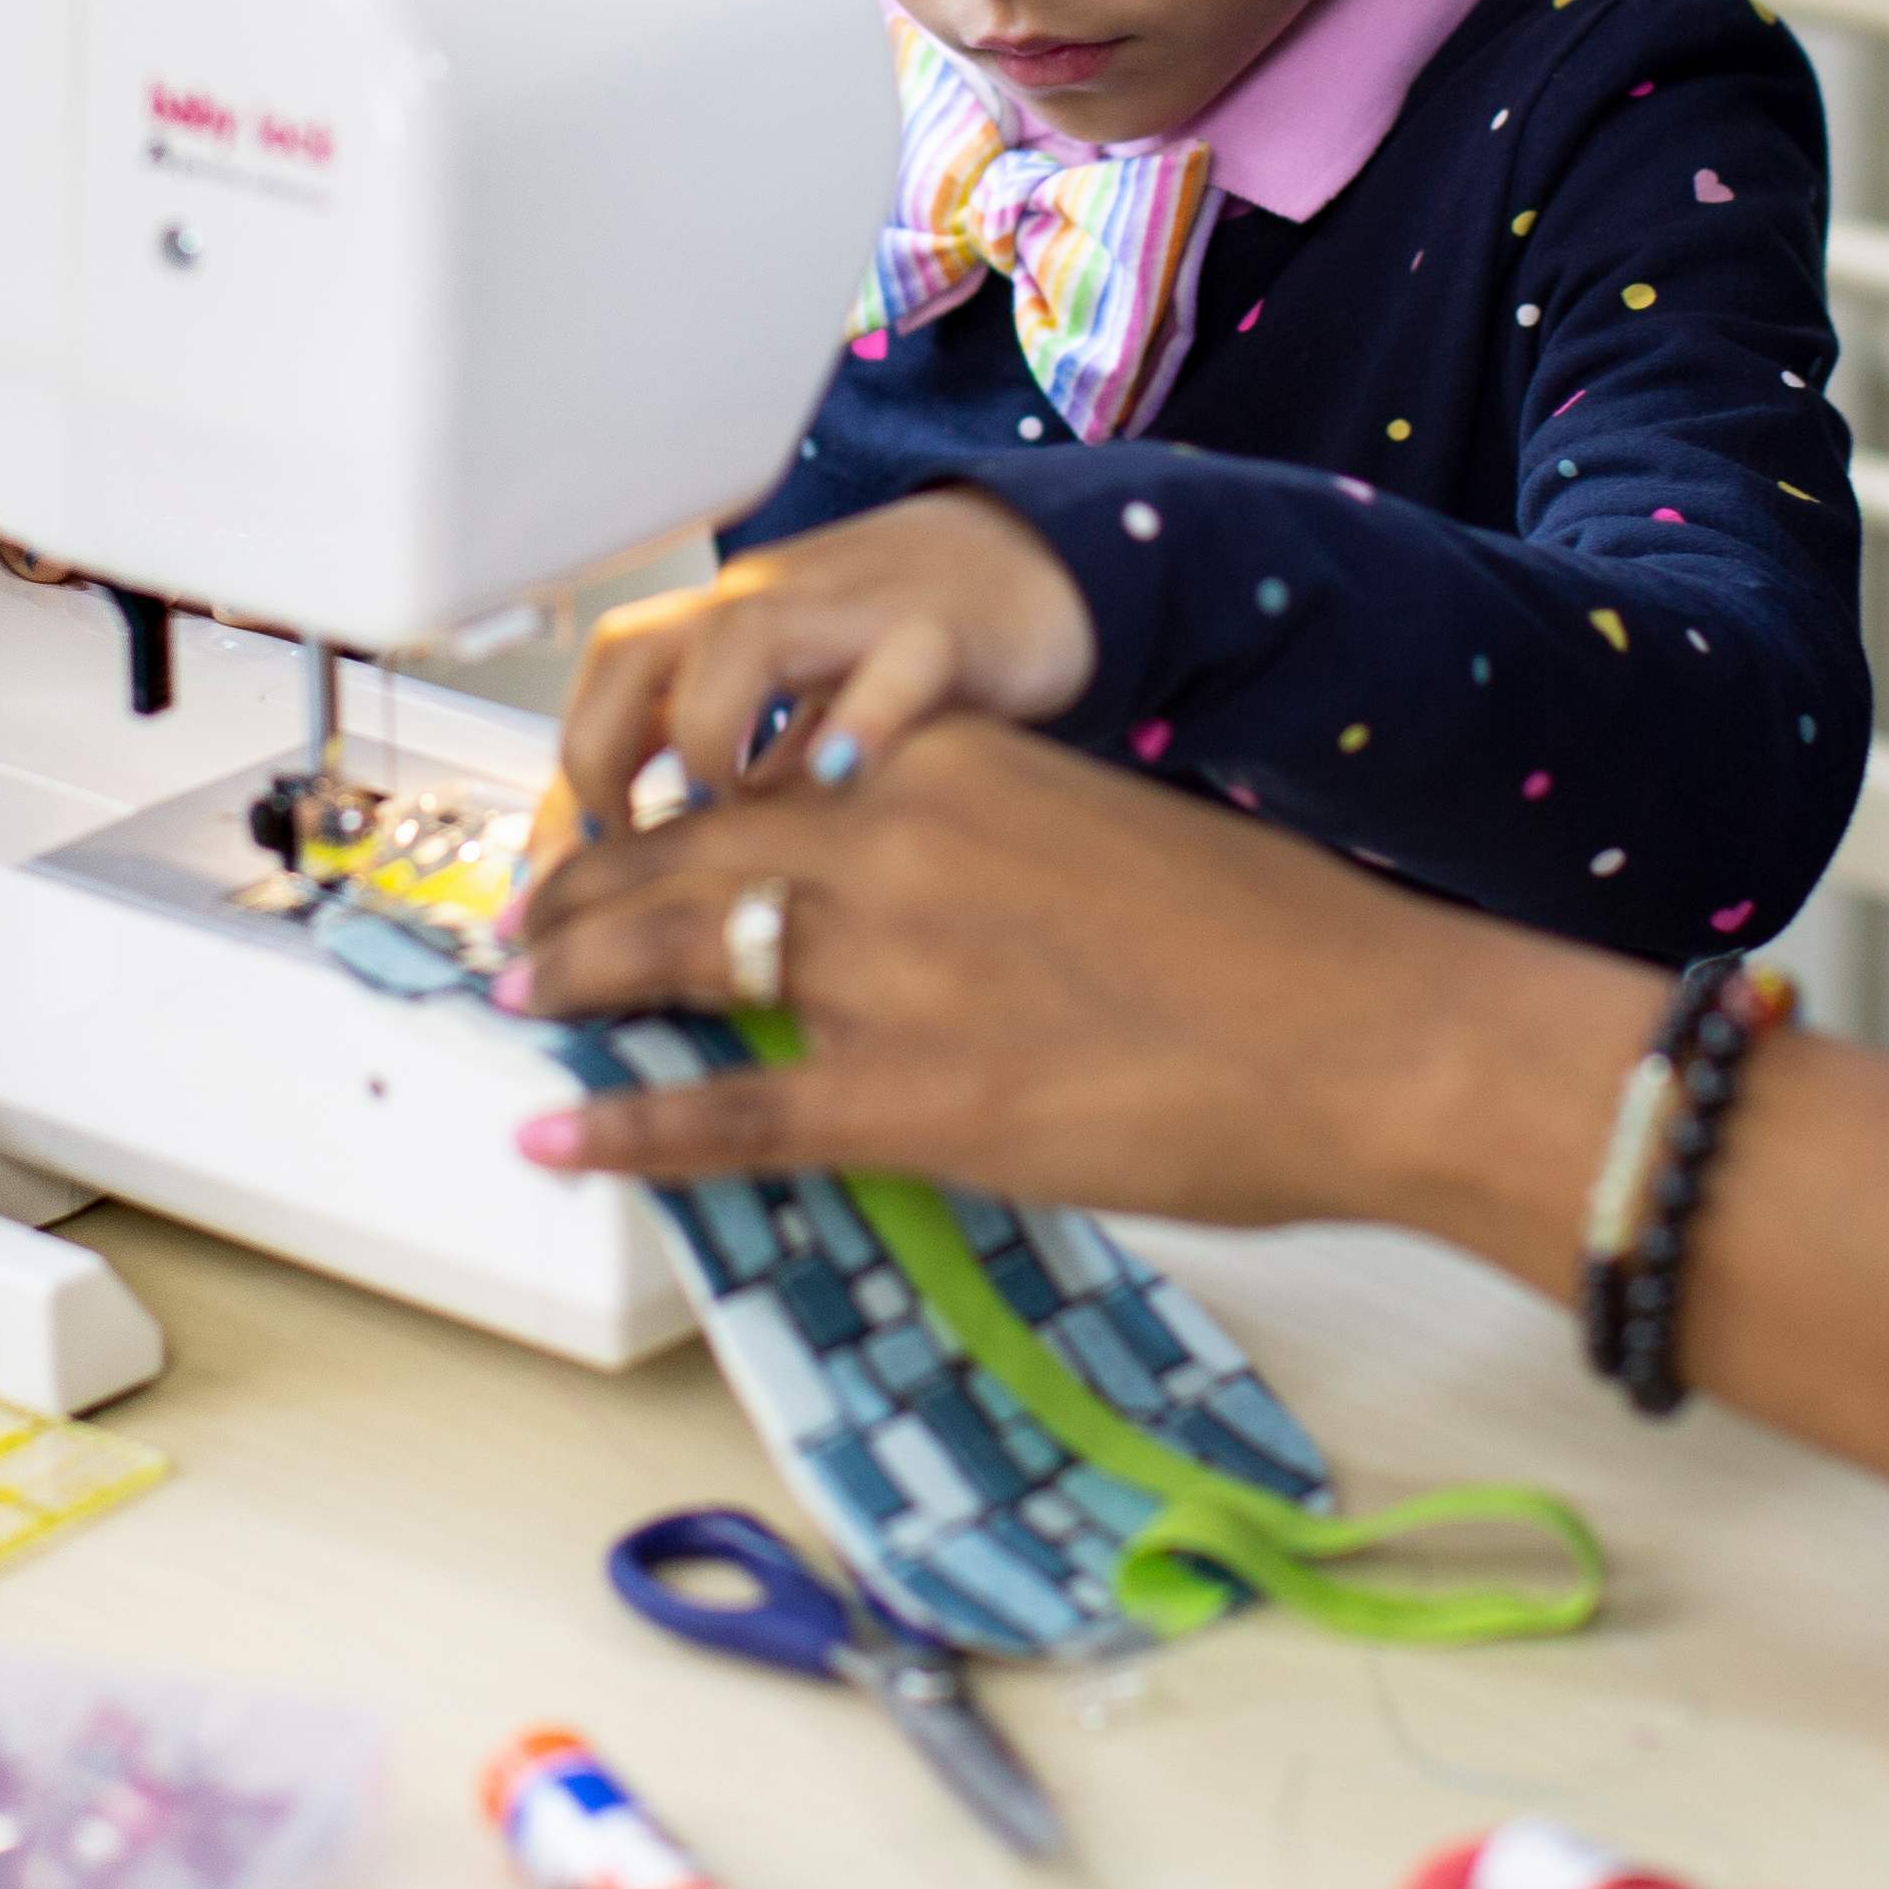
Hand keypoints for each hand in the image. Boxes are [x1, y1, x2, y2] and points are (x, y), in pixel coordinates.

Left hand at [504, 710, 1651, 1253]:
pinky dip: (624, 1124)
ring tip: (514, 990)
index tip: (618, 834)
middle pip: (686, 852)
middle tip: (522, 917)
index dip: (666, 816)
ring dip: (575, 976)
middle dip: (585, 889)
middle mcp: (895, 836)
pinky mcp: (908, 1095)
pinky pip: (726, 1112)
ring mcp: (889, 968)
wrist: (1373, 1034)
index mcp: (948, 759)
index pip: (759, 776)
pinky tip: (551, 1129)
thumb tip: (914, 885)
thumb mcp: (1101, 830)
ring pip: (679, 959)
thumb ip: (984, 835)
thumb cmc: (1273, 949)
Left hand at [553, 488, 1099, 827]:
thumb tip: (644, 878)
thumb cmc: (902, 648)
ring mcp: (854, 613)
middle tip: (621, 846)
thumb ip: (732, 775)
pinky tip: (844, 776)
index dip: (570, 773)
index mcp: (725, 629)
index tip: (568, 868)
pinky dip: (862, 718)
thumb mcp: (798, 709)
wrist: (1034, 562)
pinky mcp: (945, 632)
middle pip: (638, 648)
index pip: (608, 681)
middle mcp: (770, 606)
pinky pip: (895, 664)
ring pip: (741, 640)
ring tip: (723, 814)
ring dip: (707, 734)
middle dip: (603, 753)